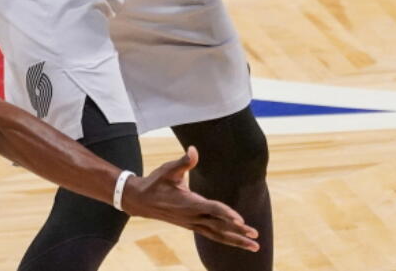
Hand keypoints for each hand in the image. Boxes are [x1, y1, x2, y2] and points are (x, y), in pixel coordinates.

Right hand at [121, 147, 260, 252]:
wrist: (140, 200)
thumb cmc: (155, 182)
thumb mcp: (168, 169)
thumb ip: (183, 161)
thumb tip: (193, 150)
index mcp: (188, 203)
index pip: (212, 209)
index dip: (226, 214)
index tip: (241, 221)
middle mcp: (192, 216)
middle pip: (219, 227)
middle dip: (238, 233)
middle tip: (256, 237)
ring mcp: (192, 223)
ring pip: (217, 235)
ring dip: (236, 241)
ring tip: (254, 246)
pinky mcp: (192, 225)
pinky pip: (212, 234)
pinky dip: (225, 239)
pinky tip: (237, 241)